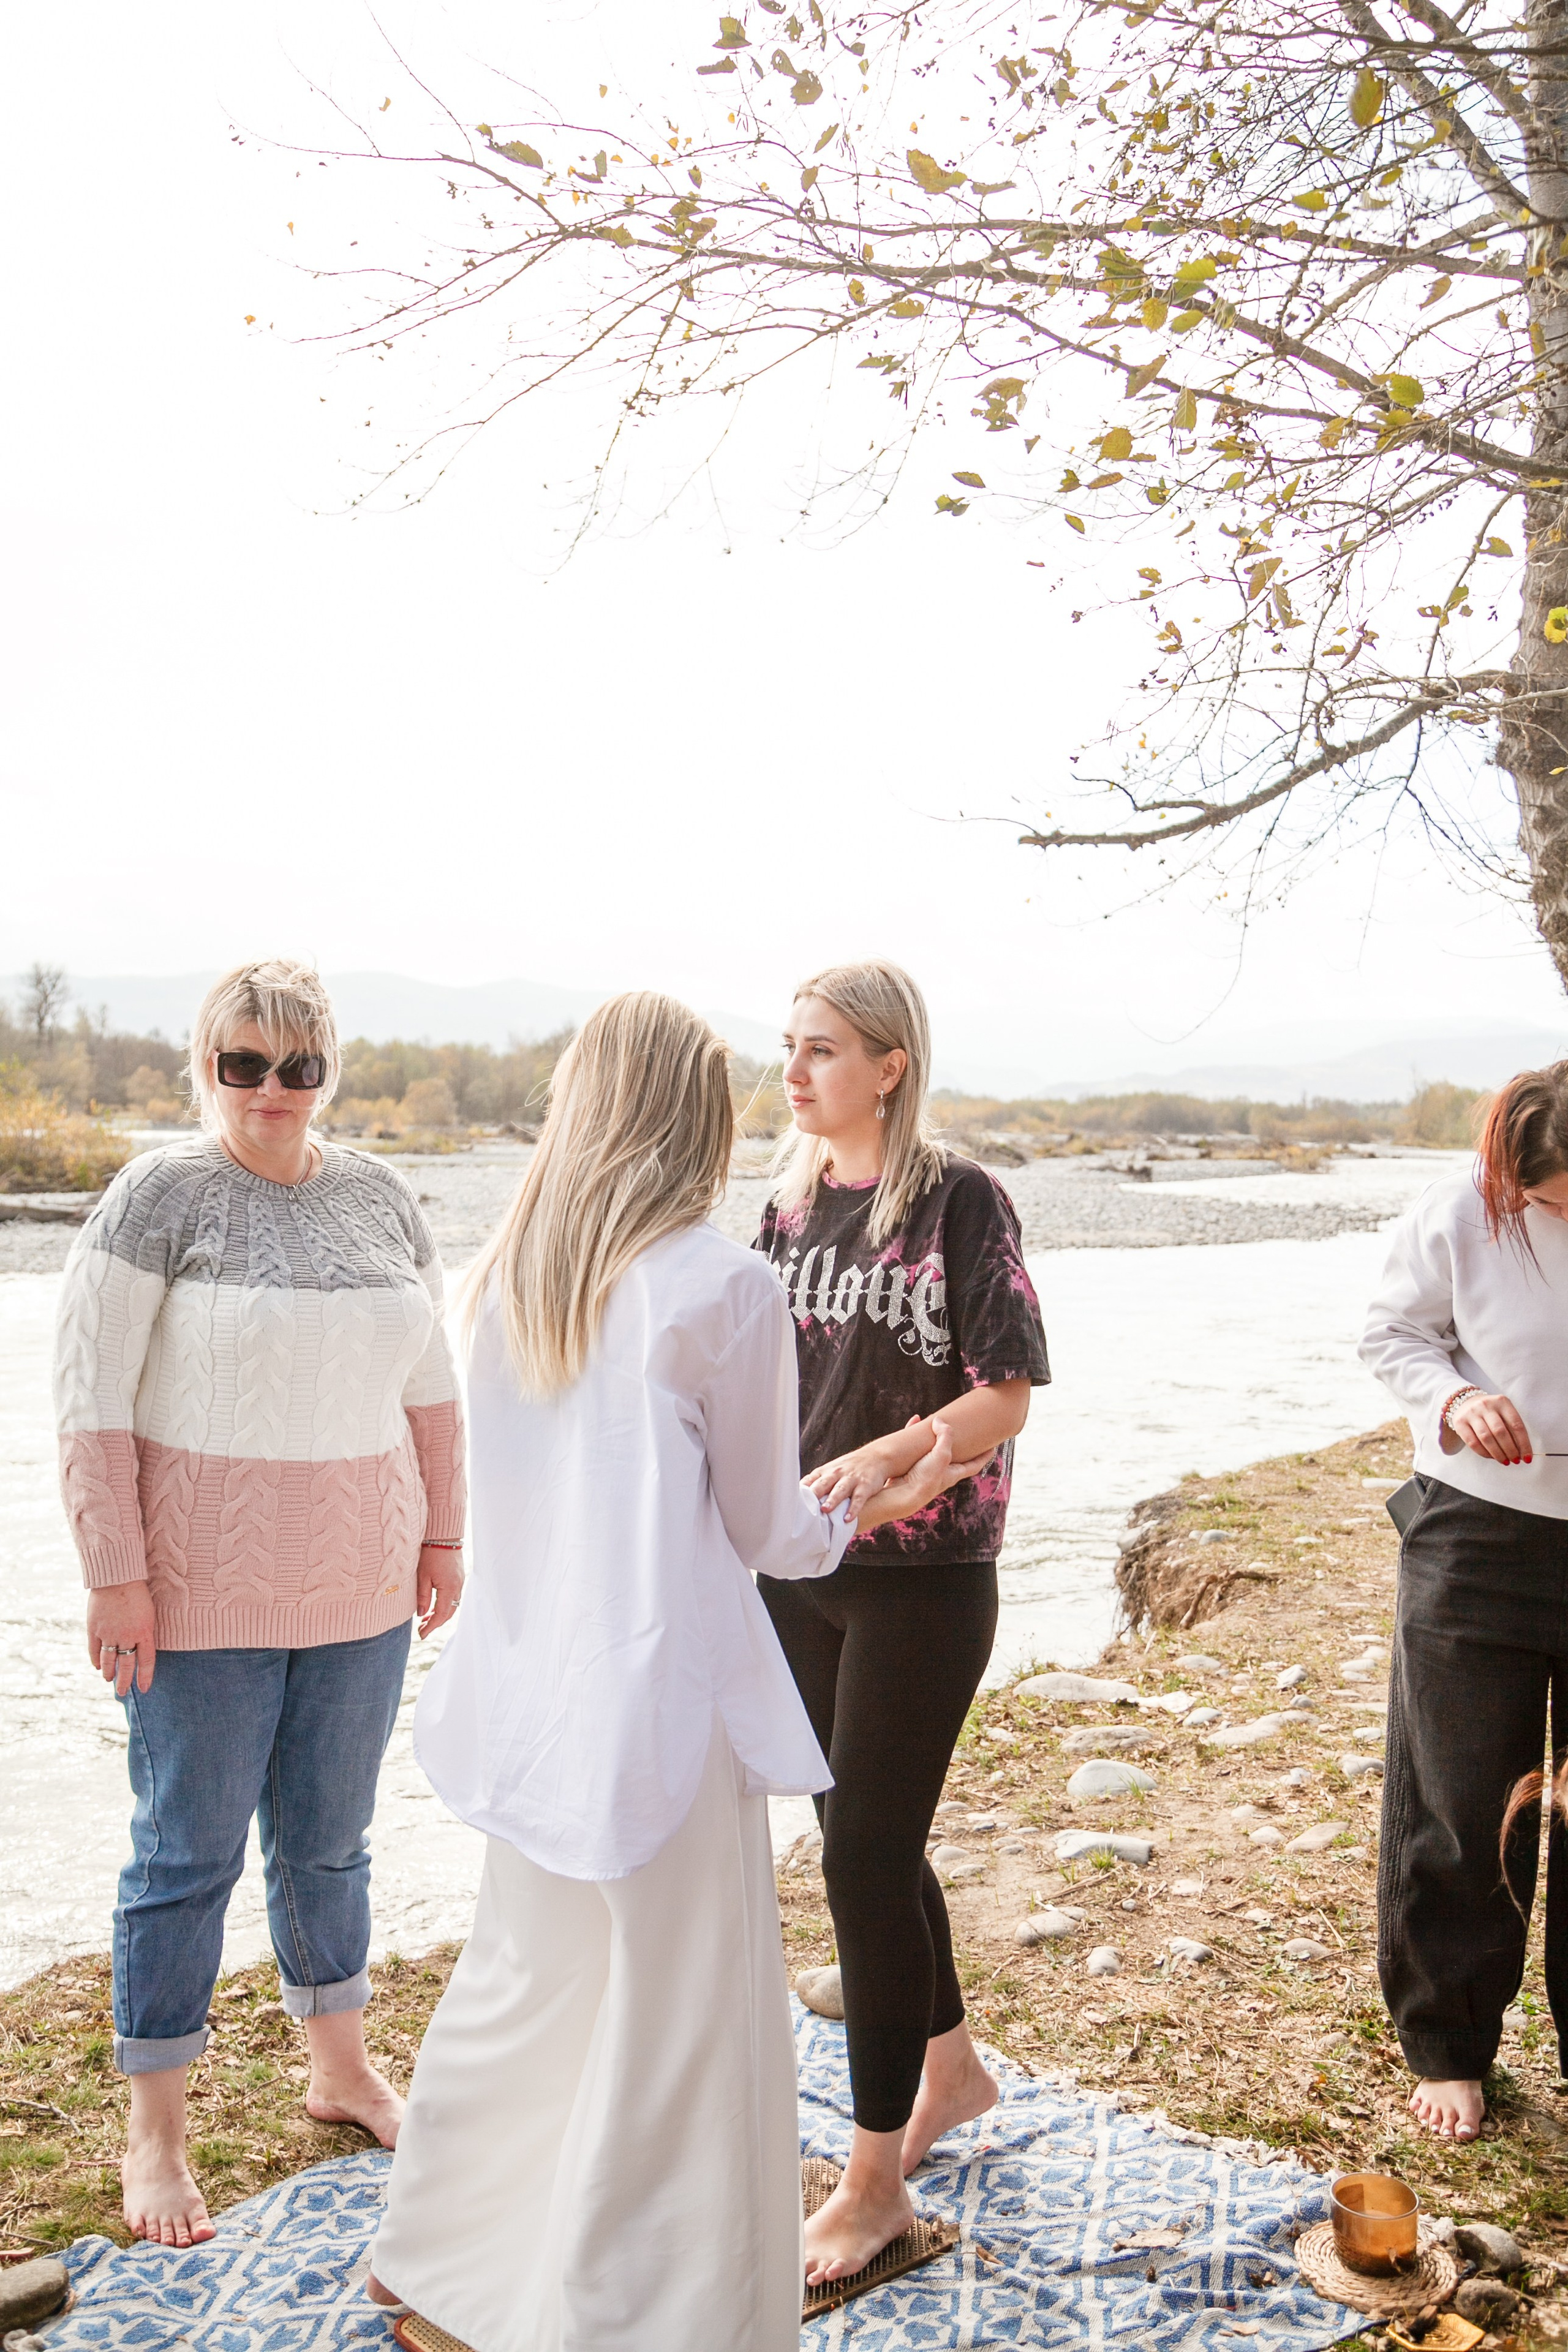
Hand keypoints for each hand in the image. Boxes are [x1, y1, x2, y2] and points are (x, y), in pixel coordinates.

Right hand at [85, 1580, 155, 1695]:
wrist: (117, 1576)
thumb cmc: (138, 1591)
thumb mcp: (149, 1612)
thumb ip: (145, 1630)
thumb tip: (141, 1646)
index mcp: (145, 1631)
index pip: (146, 1661)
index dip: (145, 1676)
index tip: (145, 1688)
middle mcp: (127, 1636)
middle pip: (126, 1665)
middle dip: (125, 1681)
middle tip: (124, 1692)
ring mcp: (109, 1633)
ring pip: (109, 1660)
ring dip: (109, 1673)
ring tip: (110, 1680)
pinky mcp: (94, 1628)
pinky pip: (94, 1650)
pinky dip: (96, 1660)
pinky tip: (97, 1667)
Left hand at [416, 1544, 464, 1638]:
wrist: (444, 1534)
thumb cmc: (431, 1553)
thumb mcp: (422, 1576)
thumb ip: (422, 1597)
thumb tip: (421, 1614)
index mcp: (449, 1588)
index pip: (441, 1615)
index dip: (431, 1627)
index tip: (421, 1635)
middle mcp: (458, 1587)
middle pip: (449, 1613)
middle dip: (435, 1623)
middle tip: (421, 1629)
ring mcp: (460, 1582)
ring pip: (451, 1605)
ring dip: (439, 1614)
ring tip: (425, 1619)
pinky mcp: (458, 1577)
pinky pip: (453, 1597)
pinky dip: (443, 1605)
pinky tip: (433, 1605)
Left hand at [804, 1416, 925, 1515]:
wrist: (876, 1457)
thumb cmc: (849, 1468)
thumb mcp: (831, 1471)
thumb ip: (817, 1483)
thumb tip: (799, 1500)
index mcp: (826, 1471)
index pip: (810, 1480)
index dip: (801, 1491)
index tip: (792, 1502)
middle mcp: (837, 1474)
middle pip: (823, 1484)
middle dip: (814, 1494)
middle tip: (805, 1506)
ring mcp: (851, 1479)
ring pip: (840, 1490)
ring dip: (832, 1500)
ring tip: (825, 1509)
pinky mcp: (865, 1486)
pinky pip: (858, 1498)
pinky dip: (853, 1509)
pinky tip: (848, 1518)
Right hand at [852, 1417, 996, 1533]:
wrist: (900, 1496)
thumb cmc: (925, 1479)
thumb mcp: (941, 1455)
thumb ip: (945, 1436)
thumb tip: (939, 1420)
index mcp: (954, 1473)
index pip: (975, 1464)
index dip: (985, 1455)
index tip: (993, 1445)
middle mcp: (941, 1473)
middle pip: (955, 1456)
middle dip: (960, 1443)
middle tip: (967, 1430)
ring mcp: (925, 1470)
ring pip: (933, 1449)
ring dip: (936, 1436)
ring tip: (938, 1422)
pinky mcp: (910, 1466)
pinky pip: (915, 1446)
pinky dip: (915, 1433)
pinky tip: (914, 1421)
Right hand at [1446, 1390, 1531, 1464]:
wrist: (1466, 1402)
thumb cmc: (1491, 1412)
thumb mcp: (1504, 1413)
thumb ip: (1513, 1429)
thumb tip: (1522, 1453)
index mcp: (1502, 1402)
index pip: (1516, 1425)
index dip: (1523, 1444)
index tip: (1527, 1457)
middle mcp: (1485, 1405)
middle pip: (1500, 1432)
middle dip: (1510, 1450)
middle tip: (1515, 1460)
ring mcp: (1471, 1413)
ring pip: (1486, 1438)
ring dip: (1498, 1453)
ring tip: (1505, 1461)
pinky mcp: (1460, 1423)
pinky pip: (1473, 1442)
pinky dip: (1484, 1453)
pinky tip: (1491, 1457)